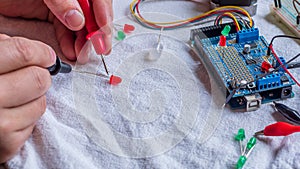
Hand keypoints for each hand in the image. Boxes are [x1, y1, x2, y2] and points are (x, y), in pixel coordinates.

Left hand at [0, 0, 112, 63]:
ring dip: (84, 42)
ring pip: (81, 26)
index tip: (103, 31)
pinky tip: (71, 50)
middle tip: (100, 48)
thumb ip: (61, 0)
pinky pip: (66, 31)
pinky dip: (70, 43)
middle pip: (93, 14)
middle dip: (97, 32)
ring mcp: (64, 6)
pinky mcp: (54, 16)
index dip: (104, 14)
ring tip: (82, 53)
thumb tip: (78, 19)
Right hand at [0, 34, 54, 162]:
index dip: (41, 52)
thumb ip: (1, 49)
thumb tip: (37, 52)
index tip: (47, 56)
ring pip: (41, 102)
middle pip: (39, 79)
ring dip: (34, 98)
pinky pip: (35, 122)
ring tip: (16, 98)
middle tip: (33, 76)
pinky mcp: (7, 144)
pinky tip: (11, 115)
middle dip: (41, 76)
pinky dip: (27, 118)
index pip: (22, 52)